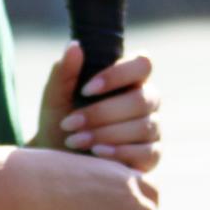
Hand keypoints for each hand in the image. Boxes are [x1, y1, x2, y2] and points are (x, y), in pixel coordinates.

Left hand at [33, 45, 162, 172]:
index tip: (86, 90)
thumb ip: (64, 72)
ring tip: (75, 141)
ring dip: (106, 133)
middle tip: (69, 124)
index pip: (142, 64)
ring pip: (143, 126)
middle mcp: (148, 101)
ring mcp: (153, 128)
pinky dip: (119, 152)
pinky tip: (97, 154)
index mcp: (130, 79)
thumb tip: (75, 46)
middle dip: (102, 113)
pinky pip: (146, 152)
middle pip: (141, 99)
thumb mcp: (56, 98)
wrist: (59, 163)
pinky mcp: (152, 155)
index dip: (118, 75)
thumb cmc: (61, 125)